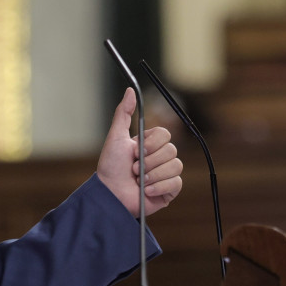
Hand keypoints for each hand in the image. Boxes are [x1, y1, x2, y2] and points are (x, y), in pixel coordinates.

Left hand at [96, 88, 183, 217]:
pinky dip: (160, 186)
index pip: (165, 135)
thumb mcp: (115, 137)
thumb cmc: (110, 167)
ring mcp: (166, 175)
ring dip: (154, 174)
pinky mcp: (169, 191)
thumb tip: (131, 90)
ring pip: (176, 166)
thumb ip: (123, 113)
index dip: (152, 143)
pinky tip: (147, 191)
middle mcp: (160, 158)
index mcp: (150, 144)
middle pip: (172, 150)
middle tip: (135, 169)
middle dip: (150, 161)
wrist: (109, 195)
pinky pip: (176, 183)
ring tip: (140, 181)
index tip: (136, 150)